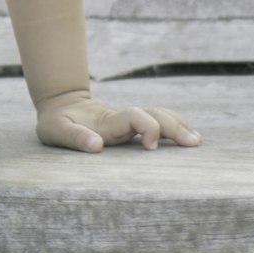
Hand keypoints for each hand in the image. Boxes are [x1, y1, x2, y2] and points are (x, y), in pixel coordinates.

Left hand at [36, 91, 201, 154]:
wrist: (61, 105)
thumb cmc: (57, 122)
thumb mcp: (56, 130)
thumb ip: (75, 137)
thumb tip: (97, 146)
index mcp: (107, 121)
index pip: (134, 117)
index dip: (147, 127)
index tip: (152, 146)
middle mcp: (122, 119)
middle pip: (154, 114)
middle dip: (174, 126)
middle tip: (193, 142)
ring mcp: (128, 121)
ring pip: (160, 115)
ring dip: (179, 124)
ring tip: (197, 140)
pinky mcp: (131, 126)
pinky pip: (158, 122)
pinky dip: (175, 126)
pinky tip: (189, 135)